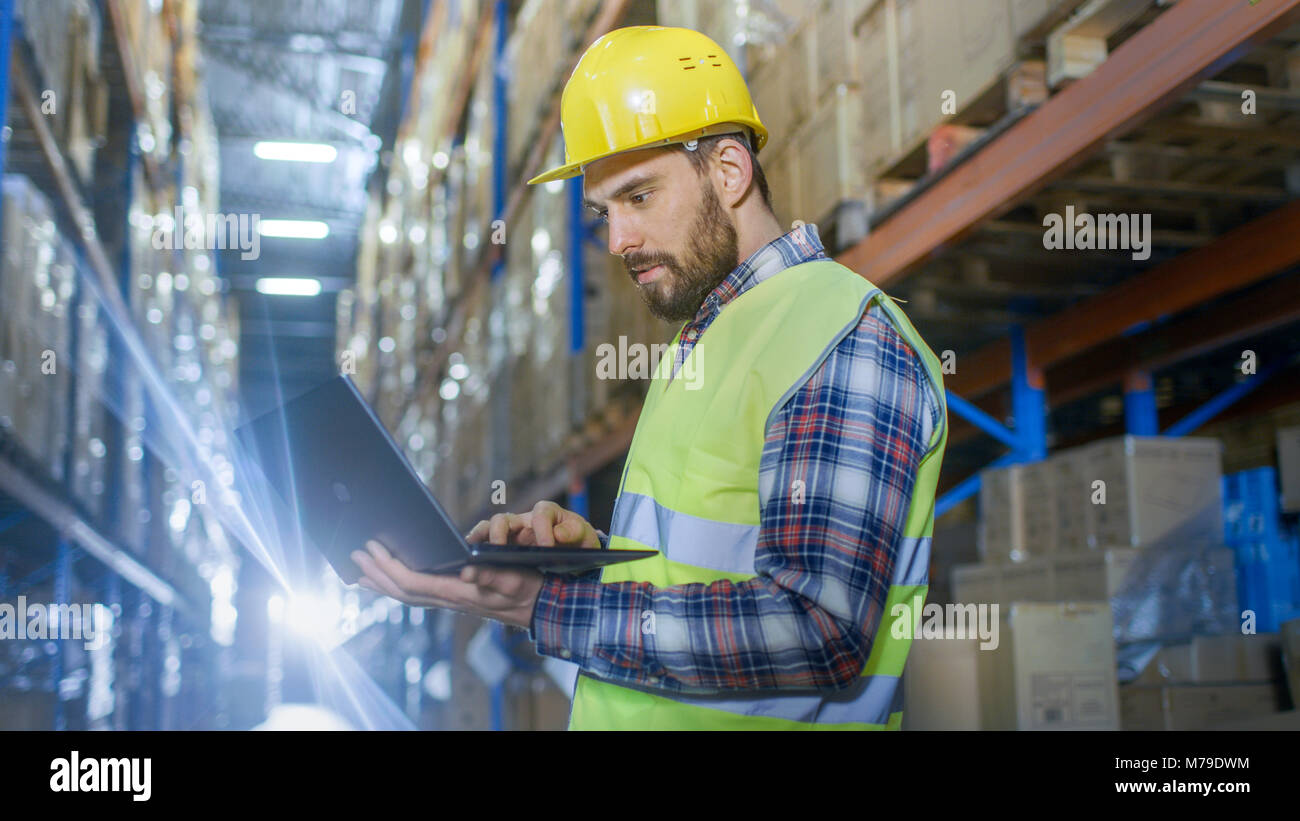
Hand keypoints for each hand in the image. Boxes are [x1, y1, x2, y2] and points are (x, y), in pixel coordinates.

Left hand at [350, 540, 543, 629]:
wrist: (537, 607)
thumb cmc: (526, 589)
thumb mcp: (513, 579)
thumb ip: (491, 574)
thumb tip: (467, 570)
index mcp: (458, 592)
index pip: (413, 583)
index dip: (389, 568)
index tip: (372, 550)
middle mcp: (448, 599)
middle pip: (402, 591)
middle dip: (376, 574)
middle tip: (354, 556)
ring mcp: (448, 601)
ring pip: (405, 596)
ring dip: (381, 583)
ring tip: (360, 573)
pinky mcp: (452, 598)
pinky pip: (416, 595)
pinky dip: (396, 587)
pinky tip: (388, 581)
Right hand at [467, 500, 601, 548]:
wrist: (575, 552)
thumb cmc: (578, 541)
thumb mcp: (584, 536)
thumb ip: (574, 532)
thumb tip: (557, 534)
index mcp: (547, 513)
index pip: (540, 515)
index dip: (542, 530)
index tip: (546, 547)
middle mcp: (525, 520)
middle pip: (505, 519)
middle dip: (500, 531)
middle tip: (500, 548)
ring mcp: (512, 533)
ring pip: (490, 529)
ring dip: (481, 538)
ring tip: (473, 552)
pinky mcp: (504, 545)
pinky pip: (485, 542)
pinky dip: (476, 547)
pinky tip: (469, 560)